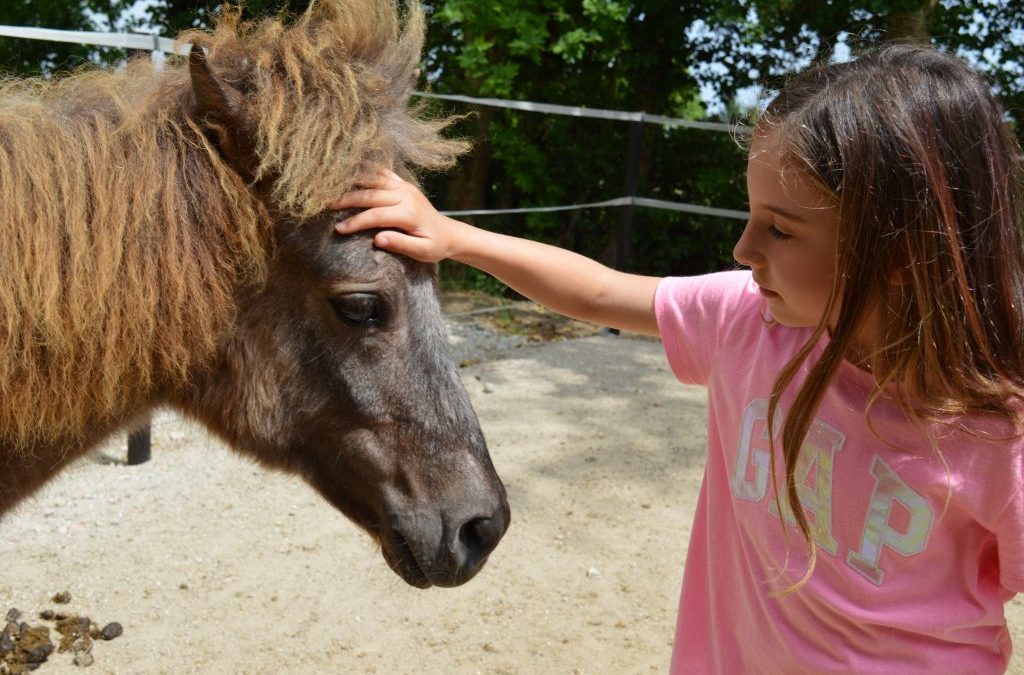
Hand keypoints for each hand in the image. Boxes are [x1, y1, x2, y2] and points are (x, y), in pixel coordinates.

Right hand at [330, 170, 462, 263]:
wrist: (450, 233)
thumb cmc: (435, 246)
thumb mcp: (423, 252)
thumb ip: (401, 244)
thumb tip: (377, 239)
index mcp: (409, 214)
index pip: (376, 216)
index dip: (356, 222)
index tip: (338, 229)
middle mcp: (406, 196)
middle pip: (371, 194)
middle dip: (347, 199)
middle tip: (326, 204)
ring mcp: (405, 187)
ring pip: (374, 179)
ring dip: (353, 181)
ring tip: (332, 185)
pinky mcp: (404, 184)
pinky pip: (382, 173)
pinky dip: (366, 171)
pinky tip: (350, 170)